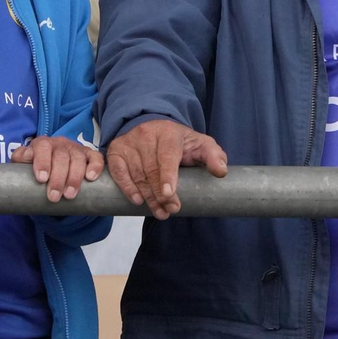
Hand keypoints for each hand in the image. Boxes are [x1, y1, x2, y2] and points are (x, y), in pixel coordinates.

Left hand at [11, 135, 104, 201]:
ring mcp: (76, 148)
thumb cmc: (37, 168)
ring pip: (78, 159)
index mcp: (43, 144)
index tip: (42, 179)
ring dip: (74, 177)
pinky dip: (95, 166)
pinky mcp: (89, 155)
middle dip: (58, 178)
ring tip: (69, 195)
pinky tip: (91, 178)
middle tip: (54, 196)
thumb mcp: (23, 163)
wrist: (53, 167)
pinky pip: (96, 157)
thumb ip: (20, 158)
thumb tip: (23, 157)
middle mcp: (60, 144)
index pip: (42, 147)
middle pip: (61, 157)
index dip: (43, 162)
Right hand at [106, 118, 227, 218]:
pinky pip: (118, 171)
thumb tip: (221, 171)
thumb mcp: (201, 144)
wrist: (153, 126)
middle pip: (151, 169)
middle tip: (171, 210)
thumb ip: (214, 156)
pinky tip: (137, 200)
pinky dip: (126, 187)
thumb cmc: (180, 141)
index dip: (167, 176)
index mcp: (169, 132)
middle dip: (160, 194)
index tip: (169, 194)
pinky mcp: (116, 150)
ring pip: (137, 174)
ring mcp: (129, 142)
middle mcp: (146, 134)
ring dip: (147, 197)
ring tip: (160, 212)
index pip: (167, 155)